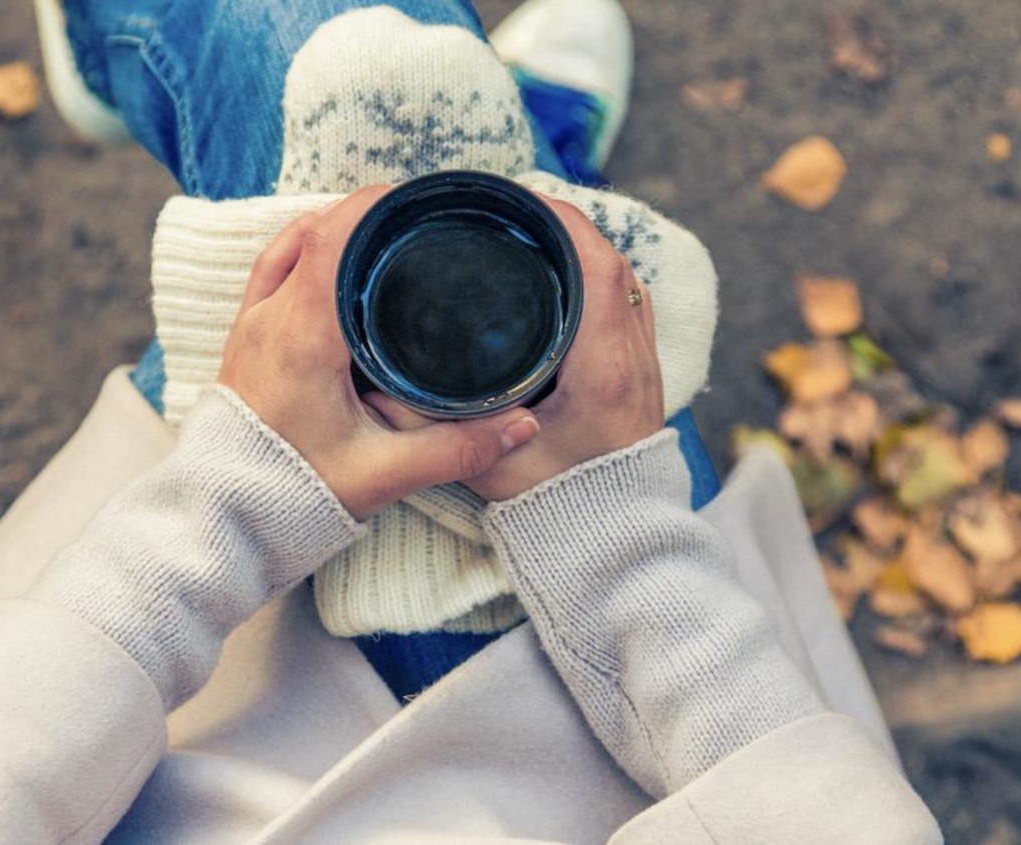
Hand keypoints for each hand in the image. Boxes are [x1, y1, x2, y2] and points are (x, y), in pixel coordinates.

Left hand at [217, 187, 541, 520]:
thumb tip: (523, 424)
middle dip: (365, 212)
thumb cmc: (293, 495)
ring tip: (383, 231)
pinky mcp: (244, 340)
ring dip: (333, 229)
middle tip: (416, 214)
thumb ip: (456, 449)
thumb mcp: (383, 474)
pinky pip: (272, 270)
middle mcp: (269, 319)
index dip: (372, 206)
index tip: (416, 196)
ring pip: (288, 245)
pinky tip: (337, 262)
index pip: (331, 240)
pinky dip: (305, 251)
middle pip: (313, 231)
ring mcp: (251, 326)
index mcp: (302, 337)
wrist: (226, 519)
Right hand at [365, 197, 665, 501]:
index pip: (595, 265)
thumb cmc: (560, 507)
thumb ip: (431, 430)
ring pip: (624, 280)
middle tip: (511, 213)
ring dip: (583, 251)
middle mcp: (631, 356)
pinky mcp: (642, 376)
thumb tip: (377, 391)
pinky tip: (561, 283)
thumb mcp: (486, 466)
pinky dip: (598, 280)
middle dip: (563, 225)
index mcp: (601, 367)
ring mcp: (643, 364)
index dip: (559, 219)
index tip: (516, 199)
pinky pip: (628, 305)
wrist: (616, 540)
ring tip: (531, 236)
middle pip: (611, 260)